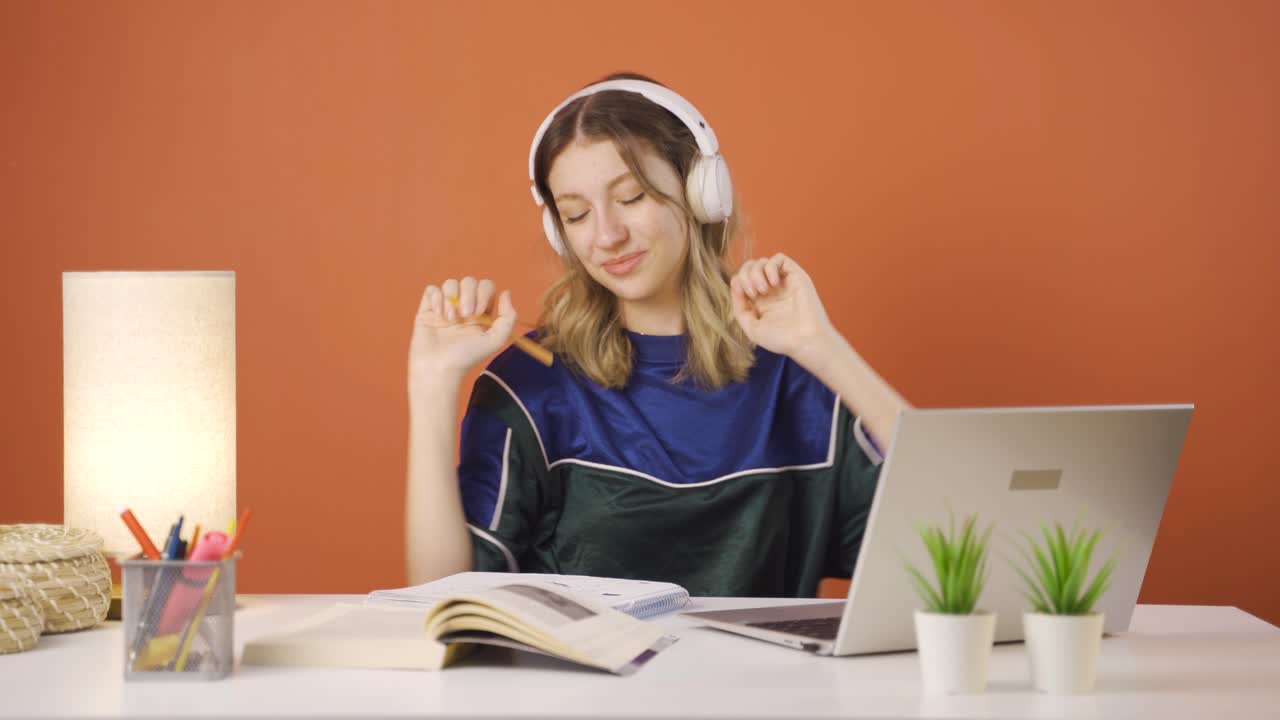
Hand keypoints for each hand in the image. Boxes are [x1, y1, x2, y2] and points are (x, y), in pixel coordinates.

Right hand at [409, 276, 516, 393]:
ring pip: (450, 283)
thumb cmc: (466, 358)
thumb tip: (506, 292)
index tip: (479, 312)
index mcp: (481, 312)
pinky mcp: (428, 309)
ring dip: (451, 298)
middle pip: (469, 281)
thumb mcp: (495, 340)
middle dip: (468, 295)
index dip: (484, 293)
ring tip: (449, 319)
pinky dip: (436, 298)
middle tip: (465, 315)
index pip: (486, 287)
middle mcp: (463, 307)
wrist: (439, 368)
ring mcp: (445, 307)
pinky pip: (432, 289)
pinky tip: (438, 315)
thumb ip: (508, 317)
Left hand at [730, 254, 834, 361]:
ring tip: (763, 291)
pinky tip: (773, 283)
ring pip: (761, 261)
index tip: (744, 297)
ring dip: (756, 273)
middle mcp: (771, 290)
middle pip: (748, 268)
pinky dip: (770, 267)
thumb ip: (740, 308)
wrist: (806, 340)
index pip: (741, 280)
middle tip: (753, 293)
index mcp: (760, 301)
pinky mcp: (796, 275)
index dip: (737, 284)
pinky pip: (779, 258)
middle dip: (745, 276)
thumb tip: (735, 285)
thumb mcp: (752, 328)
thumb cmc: (782, 339)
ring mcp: (783, 282)